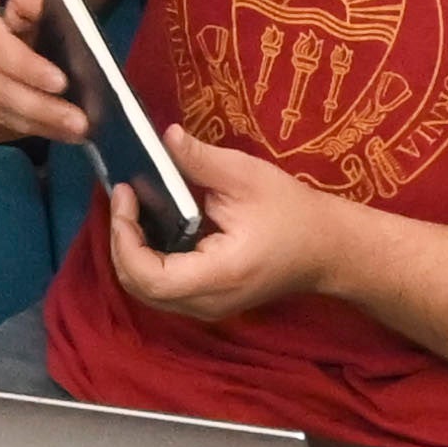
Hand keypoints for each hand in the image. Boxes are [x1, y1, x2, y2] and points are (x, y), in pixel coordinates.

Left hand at [97, 130, 364, 332]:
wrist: (327, 248)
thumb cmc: (292, 212)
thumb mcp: (247, 176)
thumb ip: (200, 160)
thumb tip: (163, 138)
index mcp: (218, 274)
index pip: (149, 277)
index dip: (123, 239)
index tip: (125, 195)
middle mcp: (207, 302)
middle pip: (138, 288)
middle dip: (120, 242)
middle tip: (123, 198)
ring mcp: (206, 308)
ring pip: (146, 292)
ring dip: (129, 252)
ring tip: (131, 209)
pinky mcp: (207, 302)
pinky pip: (162, 288)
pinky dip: (145, 259)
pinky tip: (149, 226)